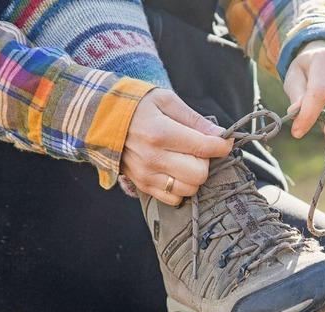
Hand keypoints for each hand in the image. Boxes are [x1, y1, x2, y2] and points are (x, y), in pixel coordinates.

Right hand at [122, 89, 232, 205]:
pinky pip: (173, 199)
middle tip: (198, 150)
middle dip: (205, 162)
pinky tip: (175, 172)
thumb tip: (220, 134)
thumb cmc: (136, 105)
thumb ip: (194, 119)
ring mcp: (146, 175)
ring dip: (193, 176)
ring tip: (185, 160)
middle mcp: (153, 158)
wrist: (99, 119)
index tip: (224, 142)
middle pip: (199, 174)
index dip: (222, 146)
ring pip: (189, 189)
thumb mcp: (165, 100)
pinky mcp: (142, 186)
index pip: (204, 147)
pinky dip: (180, 188)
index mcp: (160, 133)